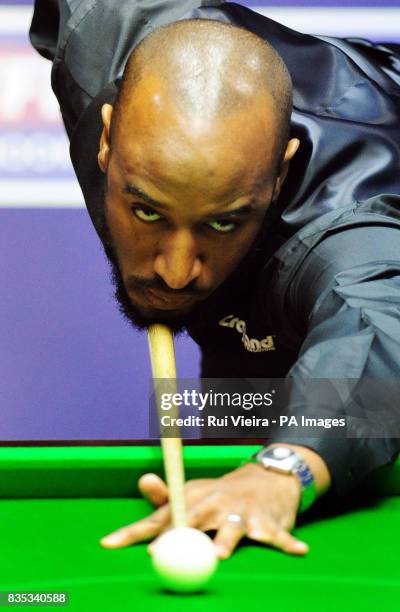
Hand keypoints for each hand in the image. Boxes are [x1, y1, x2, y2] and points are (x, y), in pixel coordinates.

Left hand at [100, 462, 308, 557]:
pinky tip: (298, 551)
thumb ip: (165, 499)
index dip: (133, 532)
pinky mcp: (268, 522)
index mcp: (193, 499)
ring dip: (227, 540)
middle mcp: (214, 504)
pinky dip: (287, 543)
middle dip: (174, 537)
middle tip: (158, 554)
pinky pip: (278, 536)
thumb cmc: (220, 495)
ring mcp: (242, 512)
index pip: (159, 517)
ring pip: (232, 528)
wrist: (265, 478)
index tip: (109, 544)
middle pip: (191, 522)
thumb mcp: (193, 494)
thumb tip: (140, 483)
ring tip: (221, 553)